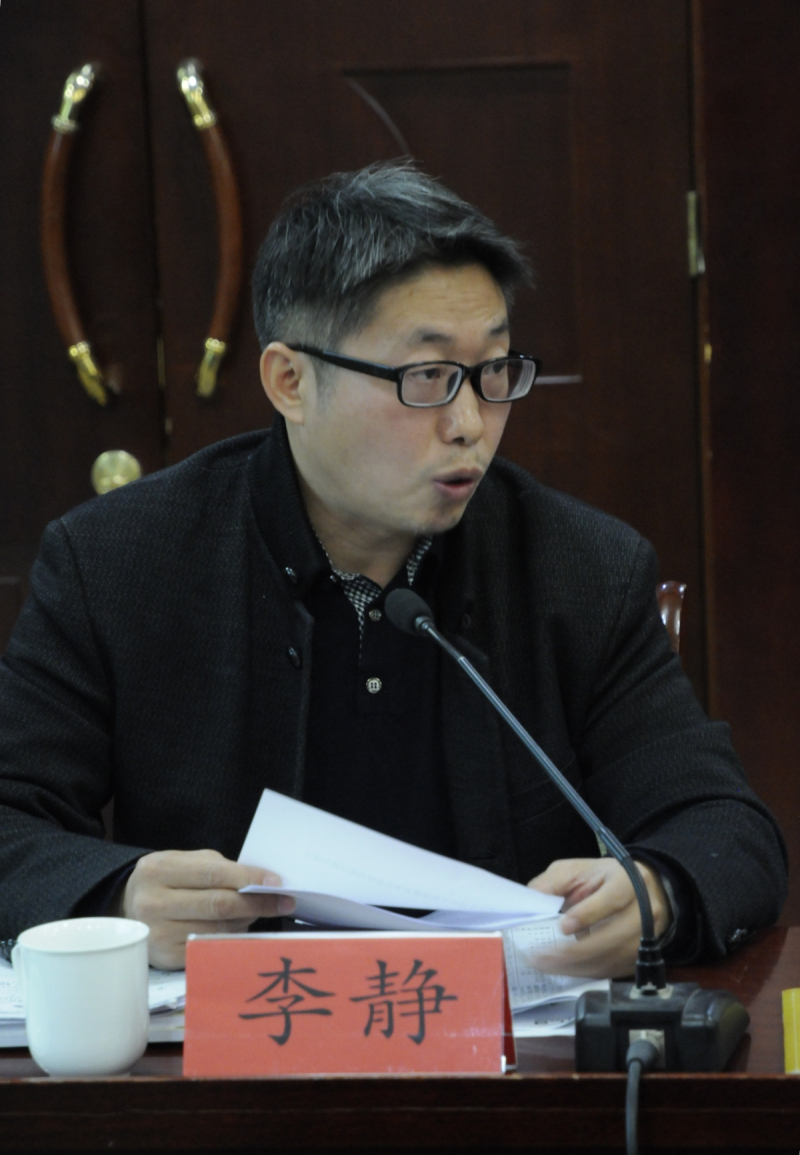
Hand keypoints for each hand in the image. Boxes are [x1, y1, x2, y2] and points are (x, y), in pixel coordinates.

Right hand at [116, 848, 295, 968]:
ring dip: (247, 921)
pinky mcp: (166, 958)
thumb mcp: (184, 861)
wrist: (129, 908)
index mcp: (159, 870)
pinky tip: (242, 927)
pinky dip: (231, 937)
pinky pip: (209, 947)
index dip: (248, 877)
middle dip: (256, 902)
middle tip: (284, 902)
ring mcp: (158, 934)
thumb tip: (261, 882)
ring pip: (217, 929)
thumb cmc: (167, 880)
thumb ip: (218, 868)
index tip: (276, 882)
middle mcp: (154, 903)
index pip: (213, 874)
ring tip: (262, 911)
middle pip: (217, 905)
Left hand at [526, 857, 670, 978]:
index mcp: (629, 881)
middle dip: (576, 951)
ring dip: (578, 966)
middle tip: (543, 956)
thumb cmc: (602, 879)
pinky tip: (565, 970)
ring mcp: (648, 936)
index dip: (589, 914)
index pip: (613, 899)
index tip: (563, 927)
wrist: (638, 891)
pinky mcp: (640, 956)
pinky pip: (614, 971)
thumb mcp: (577, 870)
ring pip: (614, 958)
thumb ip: (554, 881)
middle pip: (615, 936)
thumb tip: (532, 897)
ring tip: (547, 965)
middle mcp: (646, 910)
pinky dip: (587, 972)